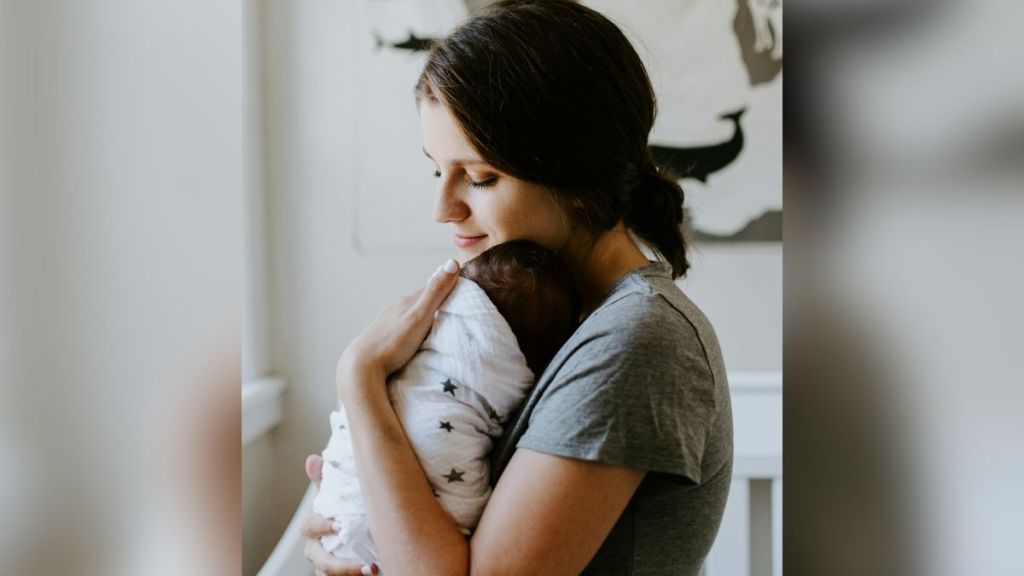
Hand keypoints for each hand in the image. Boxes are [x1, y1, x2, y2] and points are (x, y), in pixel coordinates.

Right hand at [301, 455, 379, 575]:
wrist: (352, 536)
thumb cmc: (341, 513)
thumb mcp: (334, 496)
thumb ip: (325, 480)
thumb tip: (313, 459)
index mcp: (313, 527)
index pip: (309, 526)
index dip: (322, 526)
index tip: (339, 525)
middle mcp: (315, 549)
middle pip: (319, 560)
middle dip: (339, 564)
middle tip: (362, 562)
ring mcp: (324, 566)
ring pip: (328, 575)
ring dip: (349, 574)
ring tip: (372, 570)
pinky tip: (377, 571)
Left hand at [338, 259, 460, 388]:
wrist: (360, 368)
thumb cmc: (392, 343)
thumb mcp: (419, 316)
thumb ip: (435, 292)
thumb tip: (452, 262)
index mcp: (405, 302)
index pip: (431, 288)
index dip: (447, 288)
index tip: (464, 292)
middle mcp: (394, 309)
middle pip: (420, 301)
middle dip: (436, 303)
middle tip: (454, 311)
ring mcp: (385, 323)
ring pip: (409, 315)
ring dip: (423, 317)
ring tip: (436, 326)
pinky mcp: (380, 338)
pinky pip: (401, 328)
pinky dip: (411, 329)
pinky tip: (413, 338)